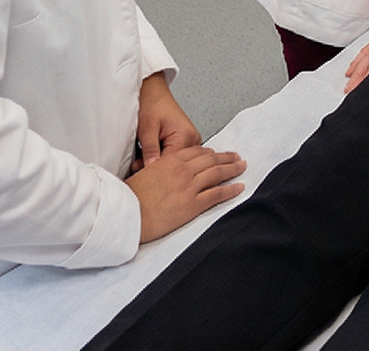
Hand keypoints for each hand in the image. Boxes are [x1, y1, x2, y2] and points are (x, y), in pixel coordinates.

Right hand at [128, 145, 245, 241]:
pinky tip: (239, 187)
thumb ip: (154, 168)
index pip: (196, 152)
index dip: (209, 152)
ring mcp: (189, 187)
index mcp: (170, 161)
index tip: (216, 153)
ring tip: (242, 166)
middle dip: (226, 157)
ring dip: (232, 169)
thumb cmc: (127, 198)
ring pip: (217, 173)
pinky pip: (216, 194)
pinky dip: (230, 190)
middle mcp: (183, 170)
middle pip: (211, 160)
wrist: (126, 216)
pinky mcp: (192, 204)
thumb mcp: (140, 174)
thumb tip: (155, 170)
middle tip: (236, 157)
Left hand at [133, 73, 201, 169]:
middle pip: (175, 164)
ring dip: (158, 162)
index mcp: (186, 135)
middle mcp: (193, 138)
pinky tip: (151, 153)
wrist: (153, 93)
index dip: (152, 169)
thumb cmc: (152, 105)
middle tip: (137, 163)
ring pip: (175, 161)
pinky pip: (175, 155)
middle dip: (155, 166)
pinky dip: (162, 156)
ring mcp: (191, 140)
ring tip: (144, 155)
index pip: (171, 164)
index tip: (138, 172)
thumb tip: (149, 170)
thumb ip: (150, 151)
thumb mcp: (147, 130)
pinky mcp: (185, 140)